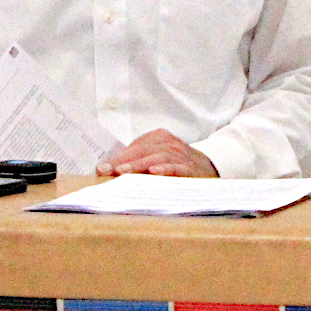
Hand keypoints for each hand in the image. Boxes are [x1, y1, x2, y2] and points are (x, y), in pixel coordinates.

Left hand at [95, 130, 217, 178]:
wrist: (209, 167)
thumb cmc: (175, 164)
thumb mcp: (157, 157)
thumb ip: (136, 161)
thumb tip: (106, 171)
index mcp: (158, 138)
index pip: (134, 147)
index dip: (117, 158)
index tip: (101, 169)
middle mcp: (169, 143)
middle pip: (144, 150)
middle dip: (124, 161)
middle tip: (108, 171)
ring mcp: (181, 155)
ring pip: (158, 157)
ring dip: (140, 165)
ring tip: (124, 172)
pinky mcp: (191, 168)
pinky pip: (177, 167)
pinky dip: (166, 169)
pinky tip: (154, 172)